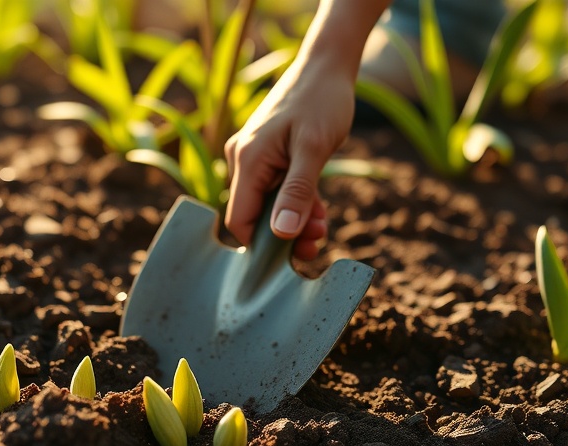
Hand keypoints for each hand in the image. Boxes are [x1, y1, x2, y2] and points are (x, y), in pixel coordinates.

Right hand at [224, 55, 355, 260]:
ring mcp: (252, 157)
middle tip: (319, 238)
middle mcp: (241, 160)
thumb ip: (298, 191)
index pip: (240, 221)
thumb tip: (282, 233)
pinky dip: (295, 201)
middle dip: (285, 233)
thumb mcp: (314, 148)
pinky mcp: (266, 155)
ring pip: (267, 205)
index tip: (292, 258)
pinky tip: (318, 208)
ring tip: (324, 223)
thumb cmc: (322, 100)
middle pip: (254, 215)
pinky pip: (275, 190)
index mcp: (247, 160)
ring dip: (294, 219)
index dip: (262, 246)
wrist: (327, 66)